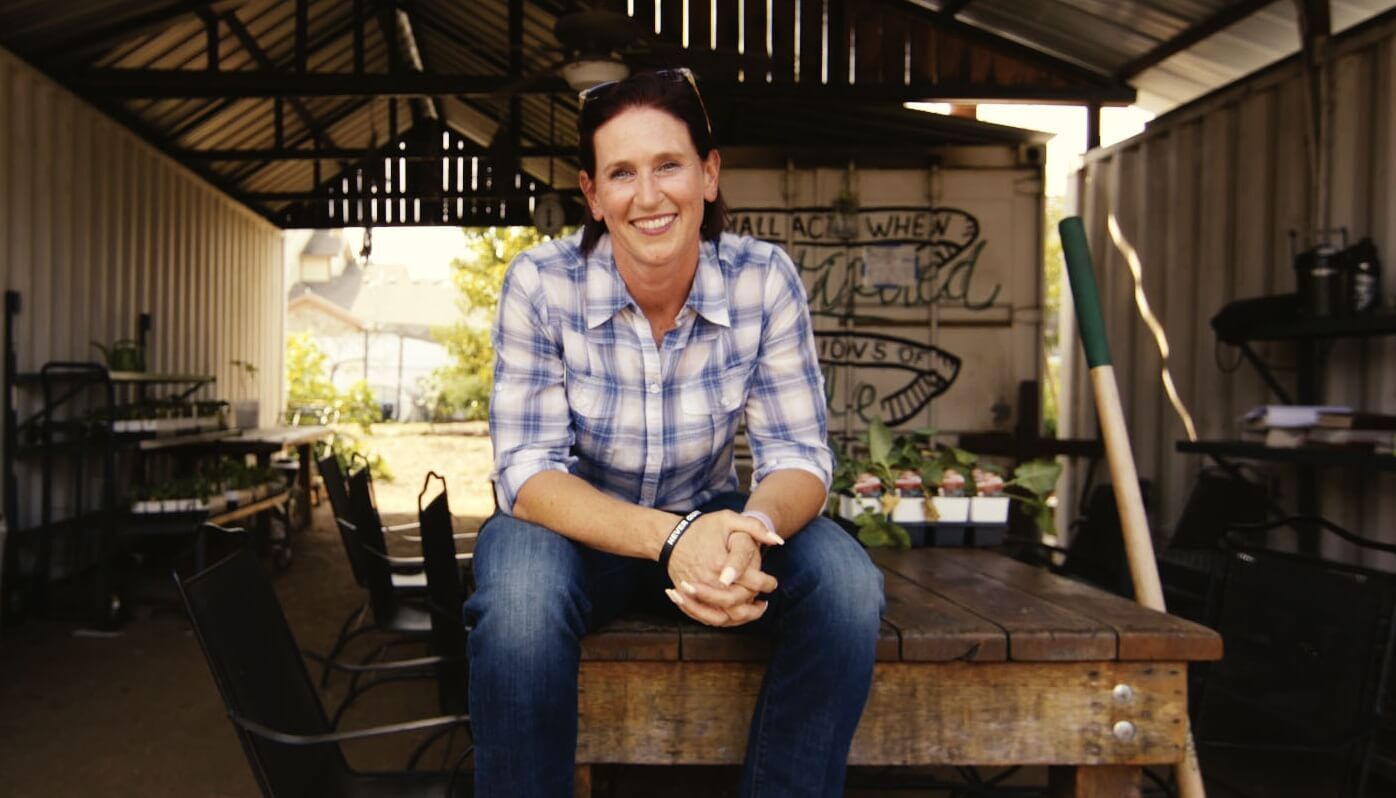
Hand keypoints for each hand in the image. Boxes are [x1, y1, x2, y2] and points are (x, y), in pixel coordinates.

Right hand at [664, 512, 780, 626]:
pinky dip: (725, 620)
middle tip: (764, 603)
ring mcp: (697, 593)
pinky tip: (734, 614)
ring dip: (743, 617)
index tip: (773, 583)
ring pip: (725, 616)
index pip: (752, 582)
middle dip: (756, 606)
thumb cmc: (702, 528)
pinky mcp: (689, 600)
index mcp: (721, 563)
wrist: (670, 538)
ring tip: (754, 610)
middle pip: (739, 603)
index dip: (767, 584)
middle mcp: (708, 581)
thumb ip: (756, 528)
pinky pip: (709, 618)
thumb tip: (778, 541)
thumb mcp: (729, 519)